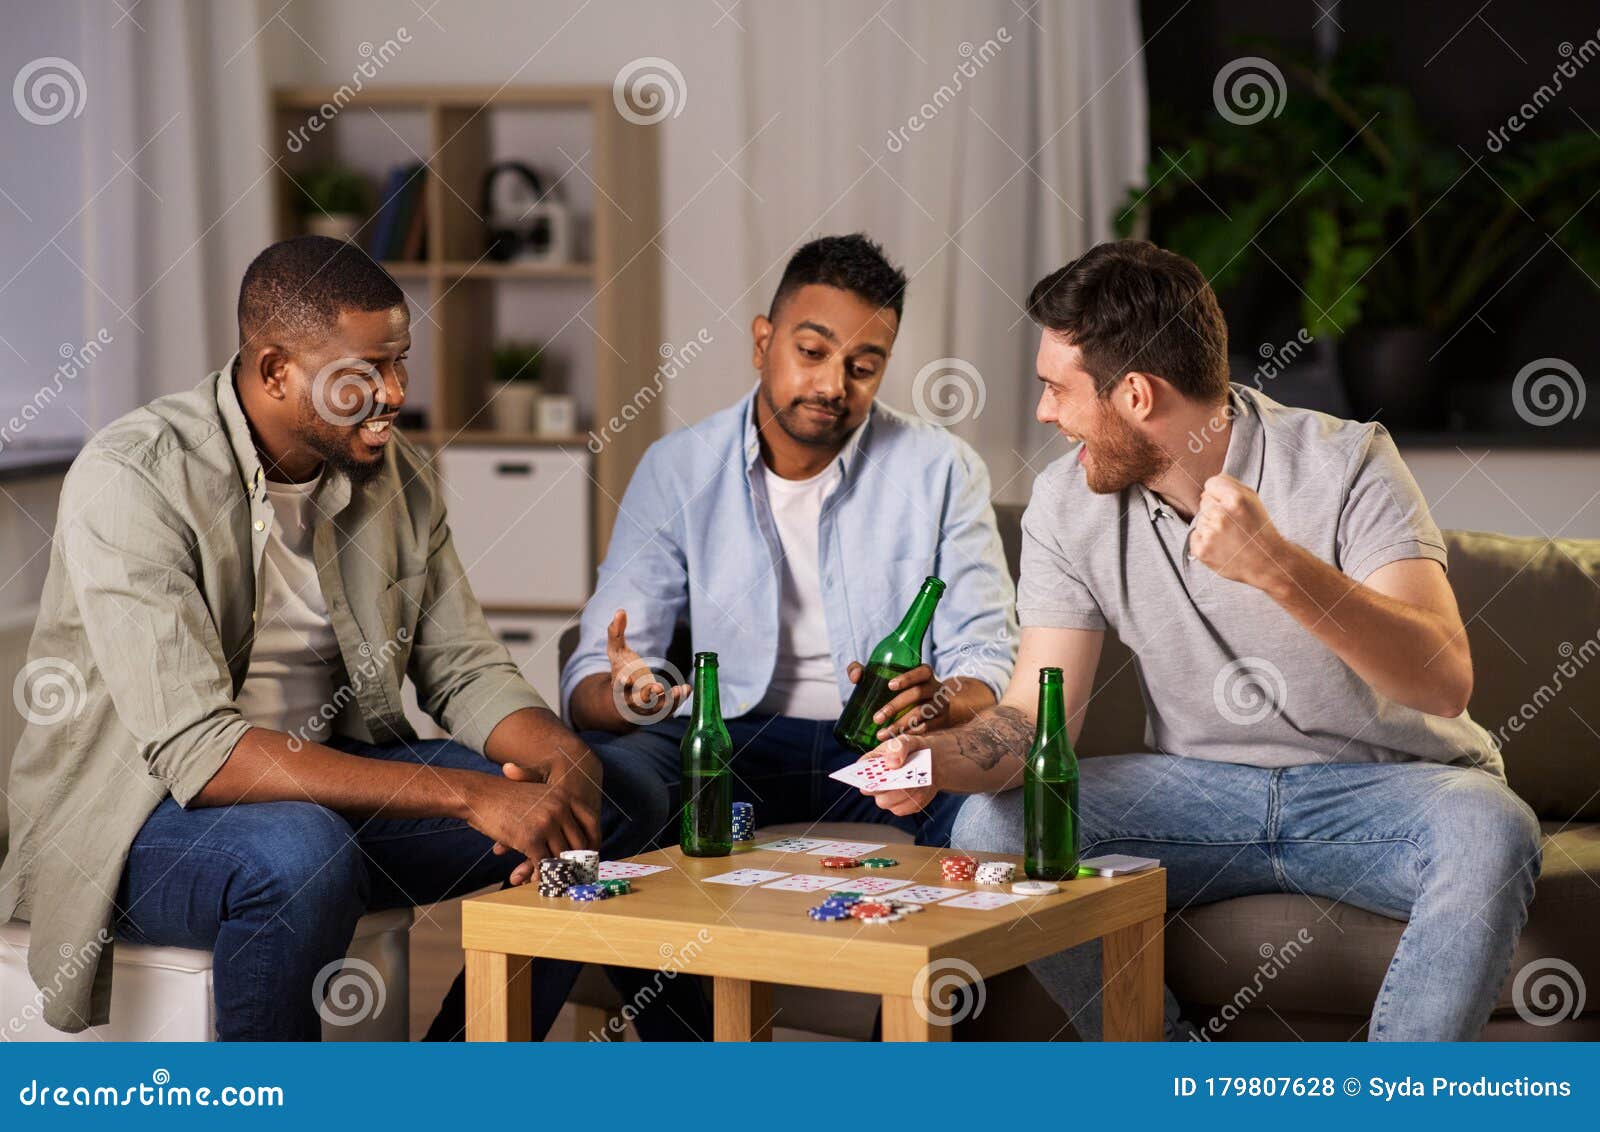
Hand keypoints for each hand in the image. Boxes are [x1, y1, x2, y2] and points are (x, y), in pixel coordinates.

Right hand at [468, 769, 598, 885]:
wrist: (480, 795)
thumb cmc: (508, 799)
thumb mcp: (540, 796)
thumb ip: (559, 813)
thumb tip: (577, 842)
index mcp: (565, 796)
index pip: (591, 824)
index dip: (593, 843)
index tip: (590, 858)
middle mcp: (560, 809)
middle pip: (578, 844)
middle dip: (576, 863)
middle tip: (577, 876)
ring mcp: (546, 824)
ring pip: (560, 856)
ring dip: (558, 872)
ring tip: (558, 882)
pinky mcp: (531, 839)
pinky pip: (543, 864)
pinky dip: (541, 875)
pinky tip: (537, 881)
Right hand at [606, 609, 688, 723]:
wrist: (626, 697)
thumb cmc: (622, 670)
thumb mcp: (616, 652)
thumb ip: (616, 633)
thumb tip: (620, 611)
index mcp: (619, 686)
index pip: (618, 686)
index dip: (622, 682)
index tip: (626, 678)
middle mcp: (631, 699)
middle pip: (638, 701)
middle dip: (647, 696)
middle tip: (657, 688)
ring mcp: (646, 707)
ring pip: (657, 708)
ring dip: (669, 700)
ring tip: (679, 690)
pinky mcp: (659, 710)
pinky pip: (669, 708)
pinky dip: (679, 700)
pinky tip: (687, 689)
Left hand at [846, 661, 951, 740]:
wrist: (939, 706)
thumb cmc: (906, 690)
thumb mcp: (890, 677)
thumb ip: (867, 672)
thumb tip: (855, 676)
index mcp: (924, 674)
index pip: (920, 672)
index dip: (907, 678)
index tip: (889, 685)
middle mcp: (935, 688)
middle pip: (917, 693)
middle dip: (895, 706)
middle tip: (876, 718)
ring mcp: (940, 705)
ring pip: (921, 713)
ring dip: (900, 724)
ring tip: (881, 734)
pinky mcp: (941, 721)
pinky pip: (927, 727)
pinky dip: (911, 733)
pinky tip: (897, 738)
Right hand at [852, 732, 939, 818]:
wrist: (933, 763)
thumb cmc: (915, 750)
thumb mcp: (908, 741)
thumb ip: (899, 746)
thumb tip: (892, 764)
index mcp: (871, 763)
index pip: (859, 769)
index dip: (862, 773)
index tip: (872, 773)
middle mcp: (875, 783)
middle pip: (871, 790)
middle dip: (883, 785)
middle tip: (895, 779)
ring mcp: (887, 797)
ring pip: (887, 801)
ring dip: (901, 792)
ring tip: (913, 781)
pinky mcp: (902, 806)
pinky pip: (904, 807)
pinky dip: (913, 799)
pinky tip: (920, 788)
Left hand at [1189, 474, 1289, 588]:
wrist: (1265, 562)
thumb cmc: (1259, 529)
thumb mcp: (1253, 500)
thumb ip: (1230, 484)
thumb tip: (1210, 483)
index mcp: (1235, 499)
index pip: (1211, 484)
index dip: (1220, 494)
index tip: (1230, 505)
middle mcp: (1220, 515)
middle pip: (1204, 501)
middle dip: (1216, 509)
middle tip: (1232, 524)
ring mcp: (1209, 533)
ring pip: (1200, 519)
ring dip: (1211, 525)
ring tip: (1229, 536)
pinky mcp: (1201, 549)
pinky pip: (1195, 535)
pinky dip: (1205, 540)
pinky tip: (1221, 545)